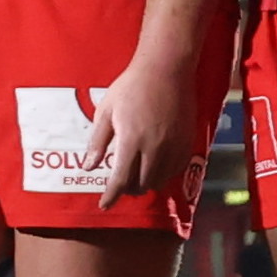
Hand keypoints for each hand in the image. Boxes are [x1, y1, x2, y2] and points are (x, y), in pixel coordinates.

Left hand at [81, 50, 199, 201]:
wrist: (166, 70)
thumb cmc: (131, 87)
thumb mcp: (106, 112)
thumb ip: (98, 142)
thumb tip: (89, 167)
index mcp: (132, 141)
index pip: (120, 180)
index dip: (111, 196)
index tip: (104, 206)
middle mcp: (155, 148)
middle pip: (142, 185)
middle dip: (128, 190)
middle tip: (119, 184)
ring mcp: (175, 146)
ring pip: (160, 180)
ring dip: (146, 183)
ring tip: (135, 175)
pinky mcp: (188, 142)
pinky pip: (176, 170)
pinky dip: (163, 175)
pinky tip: (154, 167)